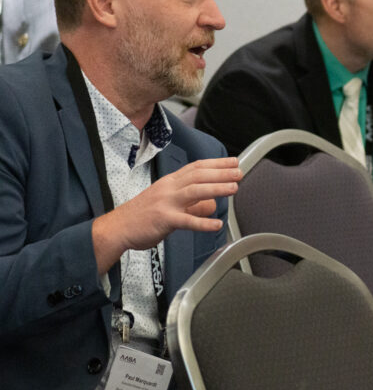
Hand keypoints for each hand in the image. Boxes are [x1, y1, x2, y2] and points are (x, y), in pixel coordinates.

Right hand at [92, 157, 239, 272]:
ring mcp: (166, 203)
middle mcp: (169, 188)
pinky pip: (186, 221)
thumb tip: (212, 205)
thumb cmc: (141, 216)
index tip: (233, 161)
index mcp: (170, 182)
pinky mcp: (163, 220)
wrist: (116, 228)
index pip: (196, 167)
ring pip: (195, 191)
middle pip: (198, 175)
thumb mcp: (169, 205)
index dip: (216, 163)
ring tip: (234, 188)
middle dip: (221, 172)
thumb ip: (192, 205)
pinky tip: (217, 224)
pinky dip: (203, 222)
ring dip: (217, 189)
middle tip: (239, 172)